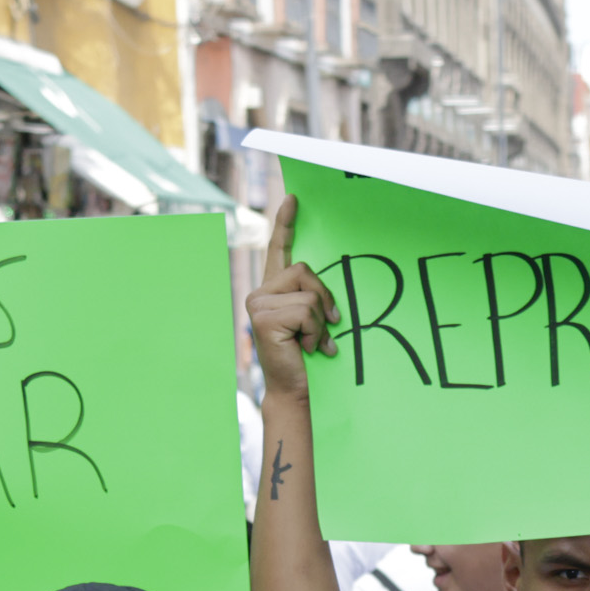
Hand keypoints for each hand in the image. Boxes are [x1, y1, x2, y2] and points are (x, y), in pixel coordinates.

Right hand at [247, 195, 338, 405]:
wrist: (297, 391)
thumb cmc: (308, 359)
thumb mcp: (314, 321)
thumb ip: (315, 300)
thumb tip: (330, 297)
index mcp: (274, 291)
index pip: (278, 251)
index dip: (285, 224)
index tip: (294, 199)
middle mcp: (261, 293)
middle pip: (304, 269)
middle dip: (324, 298)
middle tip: (325, 327)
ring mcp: (258, 304)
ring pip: (308, 292)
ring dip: (320, 320)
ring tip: (312, 342)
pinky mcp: (264, 317)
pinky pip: (306, 310)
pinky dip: (315, 331)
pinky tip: (306, 348)